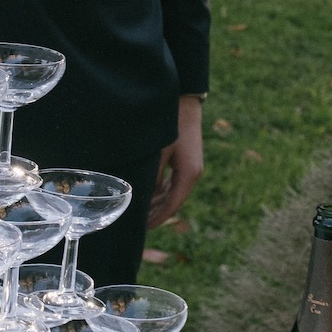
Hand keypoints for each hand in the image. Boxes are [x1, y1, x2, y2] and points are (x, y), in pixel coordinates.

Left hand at [150, 94, 204, 226]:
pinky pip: (174, 181)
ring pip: (173, 191)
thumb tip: (143, 196)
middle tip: (138, 225)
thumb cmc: (171, 125)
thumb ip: (152, 176)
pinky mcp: (186, 159)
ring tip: (141, 212)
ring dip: (159, 202)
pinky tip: (149, 193)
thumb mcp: (158, 152)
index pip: (173, 205)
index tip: (144, 229)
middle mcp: (193, 173)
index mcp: (189, 174)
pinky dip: (162, 190)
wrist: (185, 102)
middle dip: (157, 213)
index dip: (158, 219)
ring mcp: (191, 166)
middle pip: (174, 201)